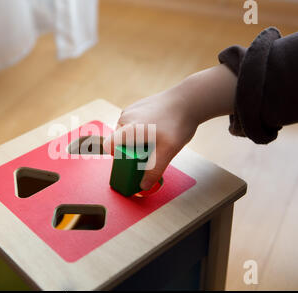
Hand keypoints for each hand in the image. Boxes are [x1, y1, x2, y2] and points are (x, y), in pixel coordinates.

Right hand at [103, 64, 236, 189]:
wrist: (189, 100)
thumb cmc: (178, 123)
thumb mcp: (168, 151)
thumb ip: (154, 170)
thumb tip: (143, 186)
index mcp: (129, 129)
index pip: (109, 146)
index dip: (117, 157)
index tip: (131, 161)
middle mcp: (125, 117)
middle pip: (119, 141)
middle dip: (131, 149)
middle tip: (150, 151)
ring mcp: (130, 110)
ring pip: (126, 132)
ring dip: (137, 139)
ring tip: (156, 139)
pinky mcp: (136, 106)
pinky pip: (133, 123)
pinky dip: (141, 129)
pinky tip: (157, 128)